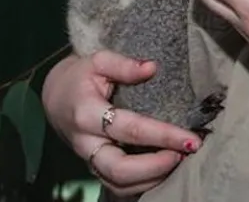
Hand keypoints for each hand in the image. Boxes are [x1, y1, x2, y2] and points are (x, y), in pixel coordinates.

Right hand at [40, 50, 198, 195]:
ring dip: (153, 179)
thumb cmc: (81, 77)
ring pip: (118, 184)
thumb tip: (152, 67)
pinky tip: (165, 170)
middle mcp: (86, 143)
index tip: (191, 138)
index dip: (163, 135)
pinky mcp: (95, 168)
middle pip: (119, 169)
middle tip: (185, 153)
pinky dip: (143, 184)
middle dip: (156, 167)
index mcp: (86, 114)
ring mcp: (90, 160)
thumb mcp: (98, 61)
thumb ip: (123, 64)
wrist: (57, 98)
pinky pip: (118, 187)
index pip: (129, 129)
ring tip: (180, 160)